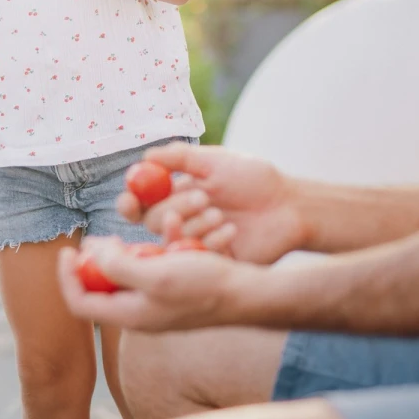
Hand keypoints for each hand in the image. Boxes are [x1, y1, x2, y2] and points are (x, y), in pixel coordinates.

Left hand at [56, 239, 261, 331]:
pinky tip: (172, 225)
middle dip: (98, 258)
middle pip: (103, 286)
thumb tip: (91, 254)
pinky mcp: (176, 288)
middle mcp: (140, 311)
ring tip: (132, 229)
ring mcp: (158, 301)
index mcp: (129, 314)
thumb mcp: (155, 273)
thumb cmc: (203, 286)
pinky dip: (159, 246)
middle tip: (98, 235)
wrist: (247, 293)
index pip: (81, 303)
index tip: (67, 249)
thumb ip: (118, 266)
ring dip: (132, 248)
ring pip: (131, 271)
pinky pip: (157, 265)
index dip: (67, 277)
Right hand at [119, 143, 306, 264]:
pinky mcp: (212, 261)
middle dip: (174, 207)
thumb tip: (144, 158)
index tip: (131, 198)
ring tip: (221, 213)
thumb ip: (180, 157)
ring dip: (195, 224)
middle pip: (153, 221)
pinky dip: (211, 240)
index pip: (140, 203)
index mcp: (175, 195)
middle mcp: (180, 220)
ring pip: (173, 239)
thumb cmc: (254, 178)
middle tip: (203, 197)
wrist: (288, 206)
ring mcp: (194, 242)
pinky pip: (197, 255)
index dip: (130, 202)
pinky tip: (232, 230)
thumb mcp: (215, 161)